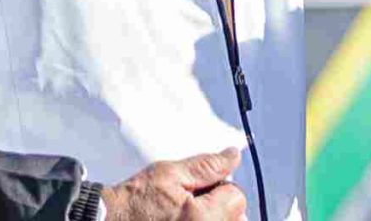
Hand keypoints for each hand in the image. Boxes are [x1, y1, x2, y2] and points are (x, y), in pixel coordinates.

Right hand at [100, 148, 246, 219]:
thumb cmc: (133, 202)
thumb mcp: (170, 173)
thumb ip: (207, 166)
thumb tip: (233, 156)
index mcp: (203, 218)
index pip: (237, 197)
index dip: (220, 186)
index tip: (199, 188)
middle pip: (236, 217)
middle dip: (220, 206)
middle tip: (191, 202)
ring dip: (213, 217)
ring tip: (183, 215)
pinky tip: (181, 220)